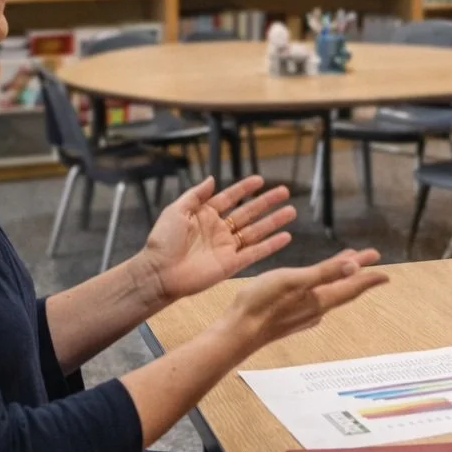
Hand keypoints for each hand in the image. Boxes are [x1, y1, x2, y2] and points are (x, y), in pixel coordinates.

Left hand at [139, 175, 295, 304]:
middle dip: (266, 202)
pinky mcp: (232, 264)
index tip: (260, 179)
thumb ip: (195, 195)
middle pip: (248, 213)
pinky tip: (286, 237)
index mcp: (205, 215)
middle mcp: (220, 230)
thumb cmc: (163, 241)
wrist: (159, 272)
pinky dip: (271, 245)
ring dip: (274, 221)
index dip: (244, 188)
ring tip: (291, 211)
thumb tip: (212, 178)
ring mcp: (227, 247)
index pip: (230, 198)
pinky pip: (255, 252)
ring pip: (256, 231)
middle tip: (284, 191)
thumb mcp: (176, 211)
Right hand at [226, 249, 387, 347]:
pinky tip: (317, 285)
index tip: (385, 272)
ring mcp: (303, 314)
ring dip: (340, 277)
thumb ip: (325, 273)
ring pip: (329, 292)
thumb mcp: (296, 281)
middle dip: (357, 273)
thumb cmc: (263, 303)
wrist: (239, 332)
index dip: (369, 277)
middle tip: (371, 260)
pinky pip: (315, 296)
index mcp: (320, 299)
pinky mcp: (290, 316)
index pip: (352, 286)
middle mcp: (316, 309)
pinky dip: (323, 284)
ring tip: (347, 264)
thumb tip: (356, 267)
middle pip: (343, 288)